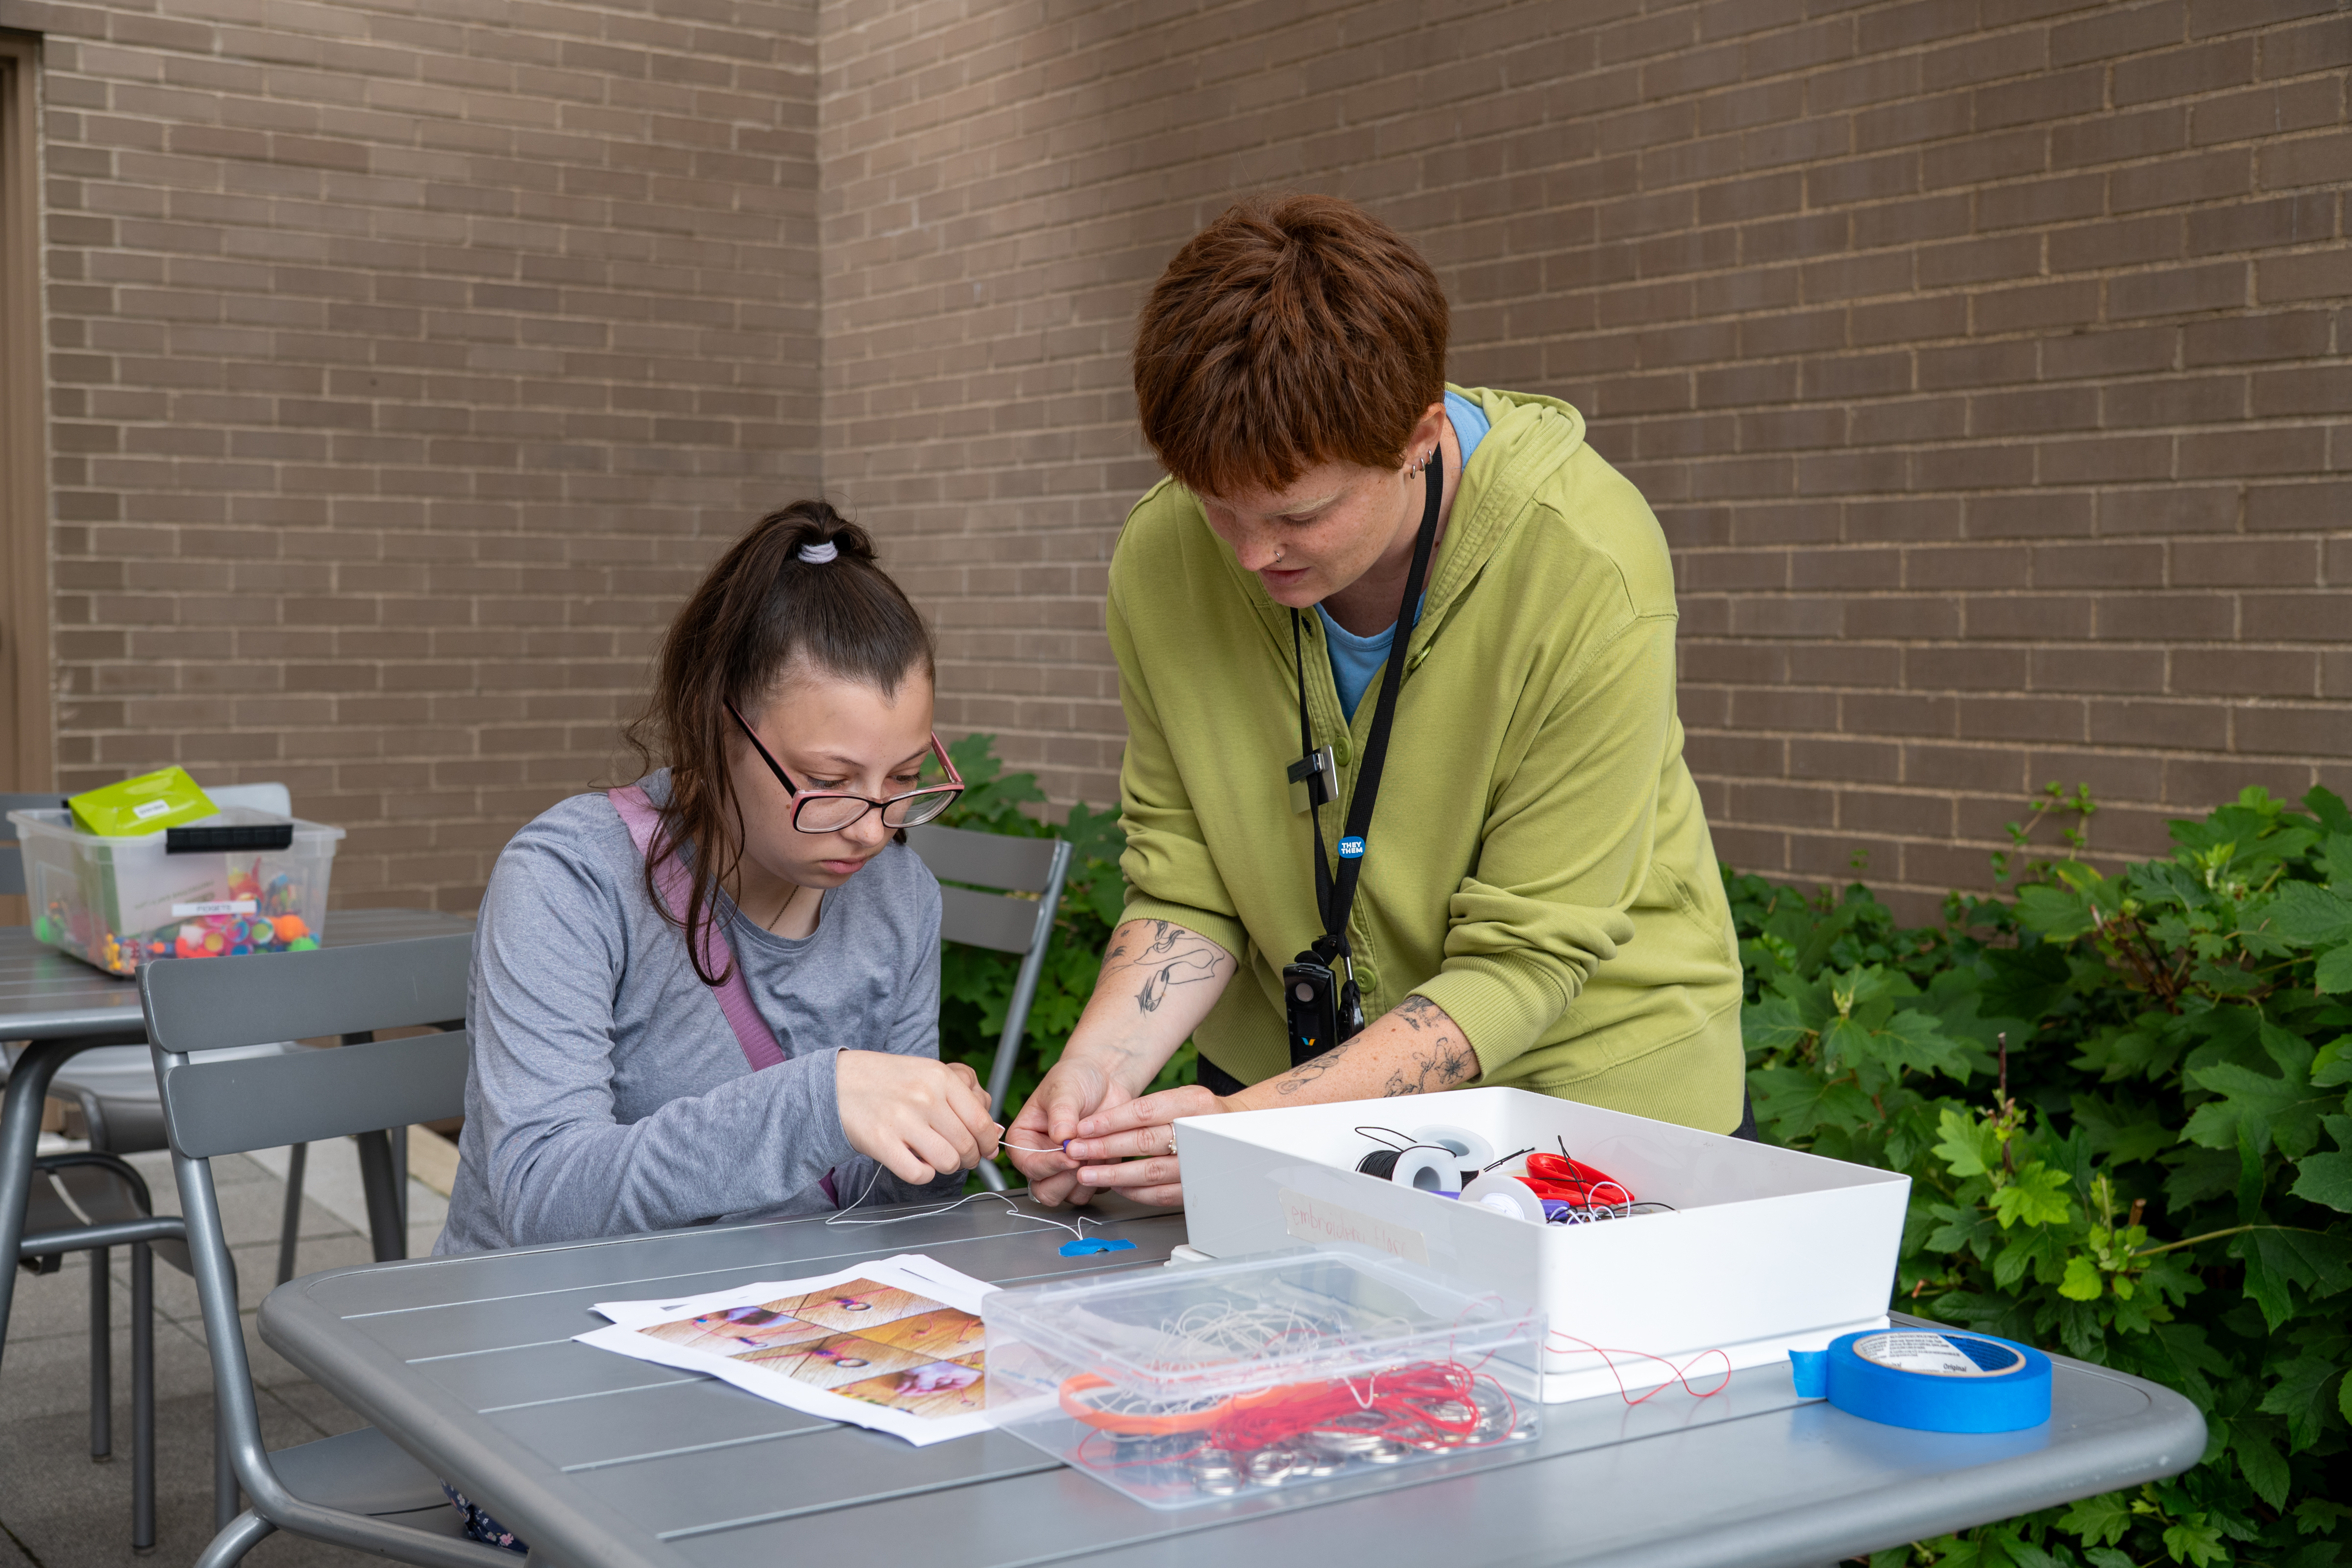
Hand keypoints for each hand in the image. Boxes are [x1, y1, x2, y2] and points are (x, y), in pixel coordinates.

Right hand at [835, 1051, 998, 1184]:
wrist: (837, 1082)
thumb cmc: (887, 1080)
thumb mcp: (929, 1075)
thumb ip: (963, 1100)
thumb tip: (992, 1134)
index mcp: (941, 1078)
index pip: (981, 1122)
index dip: (987, 1143)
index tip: (985, 1149)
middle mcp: (925, 1097)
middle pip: (967, 1146)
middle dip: (969, 1159)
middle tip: (960, 1157)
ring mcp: (903, 1120)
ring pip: (947, 1162)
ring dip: (947, 1167)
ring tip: (936, 1158)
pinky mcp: (882, 1142)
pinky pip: (919, 1174)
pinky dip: (922, 1174)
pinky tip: (914, 1161)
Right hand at [1004, 1054, 1137, 1207]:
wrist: (1104, 1078)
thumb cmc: (1076, 1078)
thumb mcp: (1064, 1089)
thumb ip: (1061, 1112)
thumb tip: (1061, 1136)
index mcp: (1024, 1140)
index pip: (1029, 1166)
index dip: (1049, 1165)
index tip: (1070, 1157)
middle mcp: (1042, 1159)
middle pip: (1045, 1191)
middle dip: (1066, 1180)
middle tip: (1083, 1159)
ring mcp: (1065, 1169)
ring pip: (1071, 1196)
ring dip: (1087, 1179)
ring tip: (1097, 1151)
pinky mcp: (1089, 1172)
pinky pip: (1096, 1189)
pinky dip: (1104, 1176)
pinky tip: (1108, 1152)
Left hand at [1060, 1084, 1229, 1206]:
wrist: (1242, 1132)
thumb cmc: (1202, 1114)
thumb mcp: (1183, 1098)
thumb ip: (1149, 1109)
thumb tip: (1100, 1124)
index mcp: (1194, 1103)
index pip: (1144, 1112)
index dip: (1110, 1121)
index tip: (1083, 1128)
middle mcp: (1199, 1131)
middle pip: (1145, 1142)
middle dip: (1105, 1148)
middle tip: (1076, 1152)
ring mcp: (1201, 1162)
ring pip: (1151, 1171)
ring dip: (1115, 1173)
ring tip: (1087, 1173)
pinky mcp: (1199, 1186)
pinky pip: (1163, 1193)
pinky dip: (1136, 1192)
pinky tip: (1116, 1187)